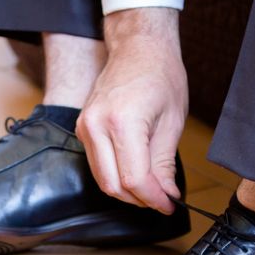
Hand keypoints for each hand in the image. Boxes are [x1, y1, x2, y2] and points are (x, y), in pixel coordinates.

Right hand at [75, 8, 187, 213]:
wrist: (138, 49)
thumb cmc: (159, 76)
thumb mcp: (172, 122)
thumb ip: (164, 164)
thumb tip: (165, 195)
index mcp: (122, 121)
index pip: (134, 179)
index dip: (153, 199)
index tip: (169, 205)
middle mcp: (96, 126)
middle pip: (113, 185)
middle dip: (139, 200)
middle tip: (162, 200)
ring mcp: (85, 128)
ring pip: (102, 180)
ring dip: (126, 192)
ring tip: (151, 189)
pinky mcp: (82, 130)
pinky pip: (97, 166)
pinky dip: (115, 177)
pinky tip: (135, 174)